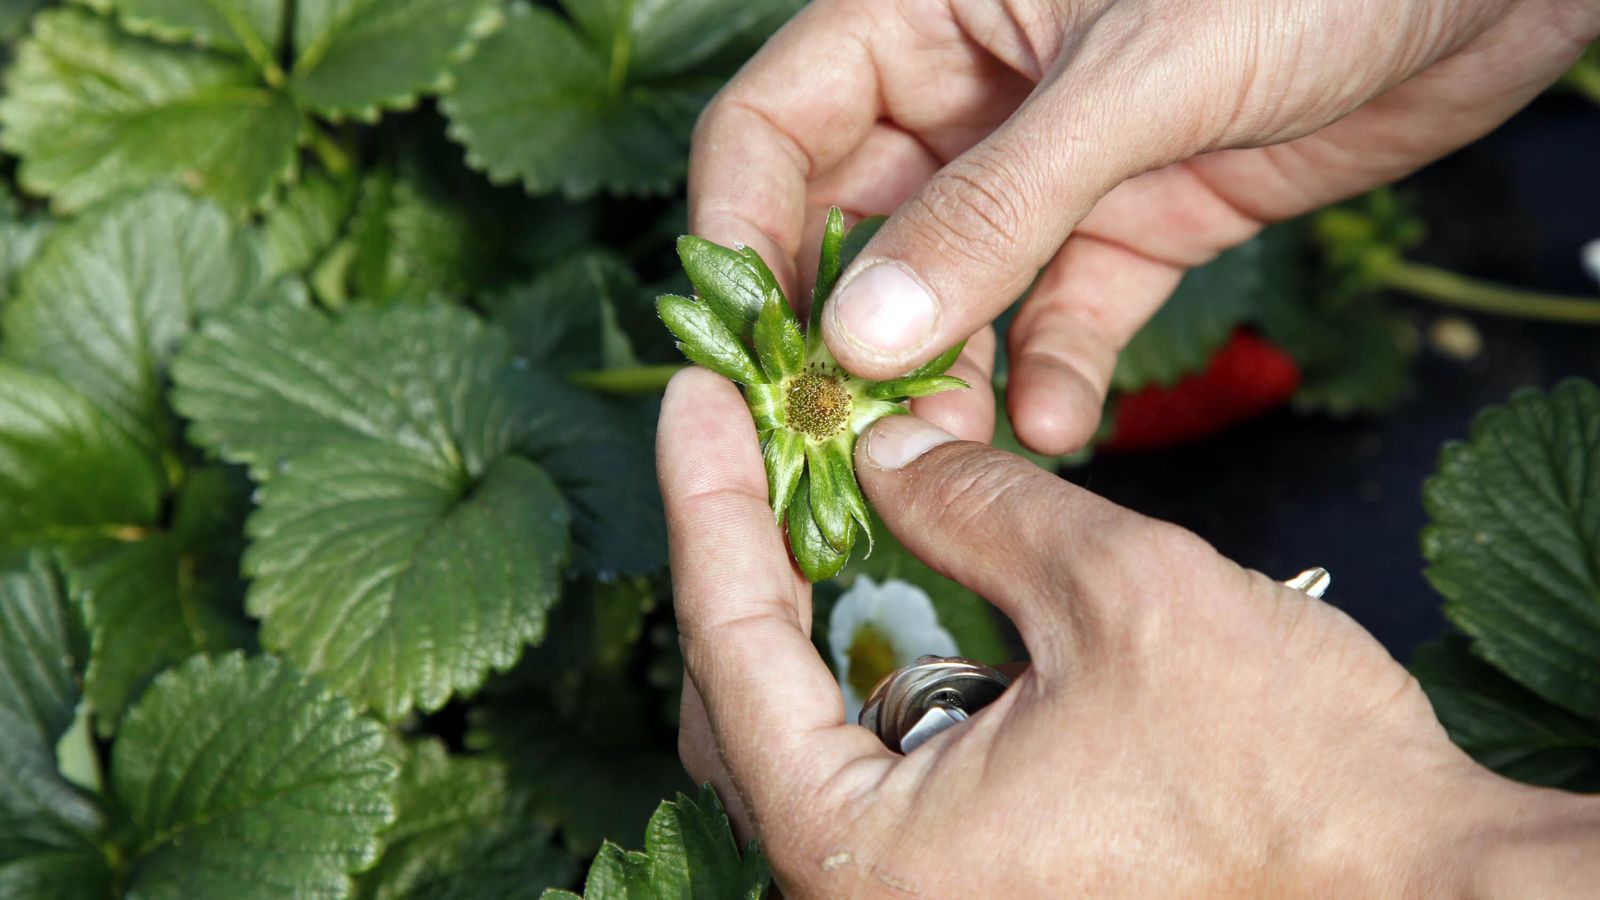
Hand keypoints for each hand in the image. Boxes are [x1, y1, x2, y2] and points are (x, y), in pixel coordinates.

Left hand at [658, 367, 1599, 896]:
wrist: (1424, 896)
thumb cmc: (1294, 782)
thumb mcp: (1120, 595)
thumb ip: (977, 508)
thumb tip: (881, 456)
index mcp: (864, 854)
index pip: (728, 645)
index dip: (706, 499)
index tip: (693, 395)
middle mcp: (867, 895)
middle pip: (747, 697)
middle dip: (751, 551)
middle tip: (751, 428)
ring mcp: (923, 893)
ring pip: (813, 726)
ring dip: (819, 600)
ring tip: (823, 476)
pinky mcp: (977, 881)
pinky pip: (887, 756)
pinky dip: (888, 655)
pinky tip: (910, 570)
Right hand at [689, 0, 1598, 451]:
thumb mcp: (1134, 80)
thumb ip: (993, 210)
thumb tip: (862, 337)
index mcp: (928, 11)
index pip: (776, 127)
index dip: (744, 236)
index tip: (746, 349)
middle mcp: (972, 94)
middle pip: (855, 226)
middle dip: (851, 334)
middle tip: (847, 433)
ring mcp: (1052, 167)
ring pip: (955, 292)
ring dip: (948, 378)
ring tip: (946, 455)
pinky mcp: (1133, 224)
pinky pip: (1062, 316)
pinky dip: (1053, 374)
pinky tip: (1058, 424)